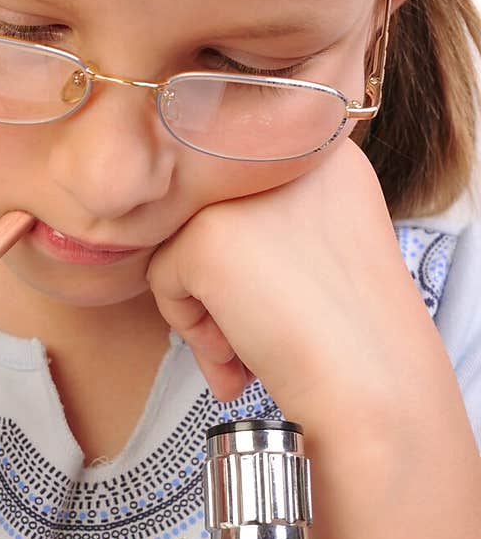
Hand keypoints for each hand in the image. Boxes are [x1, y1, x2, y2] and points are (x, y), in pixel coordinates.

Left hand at [145, 136, 435, 416]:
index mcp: (324, 152)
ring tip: (249, 357)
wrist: (376, 387)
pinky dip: (191, 327)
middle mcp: (285, 156)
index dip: (256, 261)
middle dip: (228, 287)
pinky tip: (240, 354)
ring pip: (185, 246)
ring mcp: (244, 192)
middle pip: (214, 217)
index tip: (286, 304)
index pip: (247, 196)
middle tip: (259, 339)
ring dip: (209, 310)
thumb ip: (269, 226)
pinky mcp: (206, 234)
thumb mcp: (323, 250)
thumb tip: (193, 235)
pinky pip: (163, 277)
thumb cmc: (357, 339)